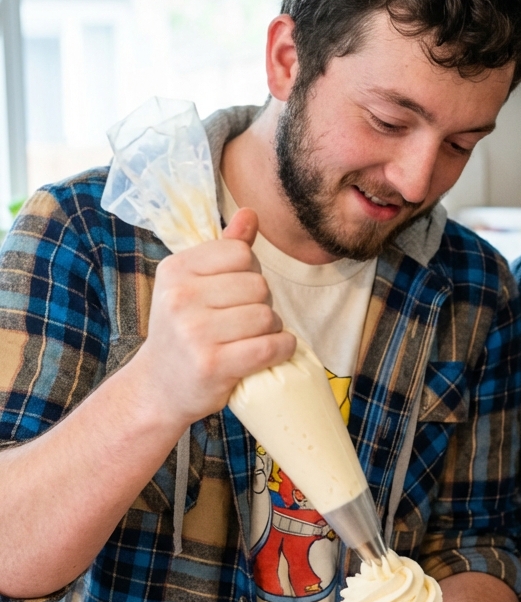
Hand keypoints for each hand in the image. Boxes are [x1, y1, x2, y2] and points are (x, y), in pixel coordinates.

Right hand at [134, 208, 295, 426]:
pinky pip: (270, 347)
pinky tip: (273, 351)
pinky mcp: (213, 364)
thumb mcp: (192, 285)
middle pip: (259, 285)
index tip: (236, 293)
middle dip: (262, 303)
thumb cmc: (182, 332)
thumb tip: (250, 214)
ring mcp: (195, 332)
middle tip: (245, 322)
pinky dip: (282, 348)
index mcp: (176, 270)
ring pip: (267, 316)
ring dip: (272, 329)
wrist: (157, 388)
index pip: (241, 253)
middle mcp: (181, 297)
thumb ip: (223, 250)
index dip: (249, 272)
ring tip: (252, 339)